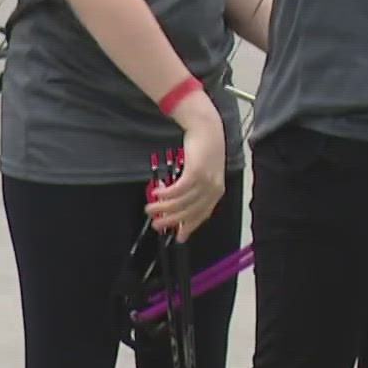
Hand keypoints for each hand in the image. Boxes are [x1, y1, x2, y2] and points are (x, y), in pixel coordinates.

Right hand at [148, 95, 226, 241]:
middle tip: (157, 225)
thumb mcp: (204, 172)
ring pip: (182, 202)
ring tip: (150, 209)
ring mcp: (206, 181)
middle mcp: (213, 189)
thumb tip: (180, 204)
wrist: (207, 129)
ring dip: (163, 208)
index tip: (179, 237)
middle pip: (190, 212)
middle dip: (171, 221)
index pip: (202, 215)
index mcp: (216, 191)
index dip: (189, 227)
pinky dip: (166, 194)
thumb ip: (196, 189)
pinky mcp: (196, 172)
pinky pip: (178, 190)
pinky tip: (157, 194)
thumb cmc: (203, 150)